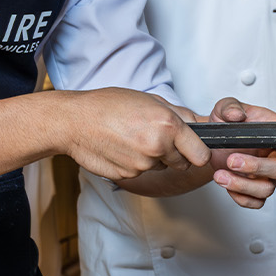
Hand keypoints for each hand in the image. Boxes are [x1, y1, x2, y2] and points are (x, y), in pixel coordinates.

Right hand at [57, 88, 210, 179]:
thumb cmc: (109, 105)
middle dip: (174, 154)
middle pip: (182, 163)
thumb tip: (199, 125)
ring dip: (152, 157)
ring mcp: (142, 164)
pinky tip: (121, 147)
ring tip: (132, 138)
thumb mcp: (150, 100)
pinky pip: (141, 172)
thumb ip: (179, 114)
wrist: (74, 121)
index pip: (201, 154)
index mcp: (168, 125)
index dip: (198, 152)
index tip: (192, 148)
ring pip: (160, 167)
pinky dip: (134, 163)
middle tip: (155, 137)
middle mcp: (158, 147)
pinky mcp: (128, 176)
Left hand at [200, 97, 275, 208]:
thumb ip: (230, 107)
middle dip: (255, 167)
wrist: (211, 141)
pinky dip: (241, 198)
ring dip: (243, 185)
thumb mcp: (224, 108)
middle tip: (231, 160)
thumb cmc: (225, 122)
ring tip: (219, 175)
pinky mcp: (254, 188)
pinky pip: (256, 202)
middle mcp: (273, 156)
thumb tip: (237, 115)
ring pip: (267, 189)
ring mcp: (265, 175)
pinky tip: (226, 185)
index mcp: (273, 134)